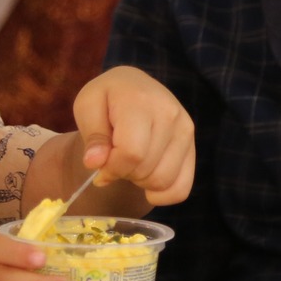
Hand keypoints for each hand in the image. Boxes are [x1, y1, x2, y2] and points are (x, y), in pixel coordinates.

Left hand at [72, 65, 195, 207]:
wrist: (134, 86)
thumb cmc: (107, 99)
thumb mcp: (87, 107)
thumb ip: (91, 136)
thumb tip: (95, 163)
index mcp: (141, 102)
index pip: (131, 152)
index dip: (112, 168)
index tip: (100, 164)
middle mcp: (170, 114)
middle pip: (146, 169)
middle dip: (124, 173)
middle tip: (116, 158)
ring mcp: (186, 130)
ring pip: (163, 181)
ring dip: (141, 182)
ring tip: (132, 163)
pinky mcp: (193, 147)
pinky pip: (181, 188)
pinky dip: (162, 194)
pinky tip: (147, 181)